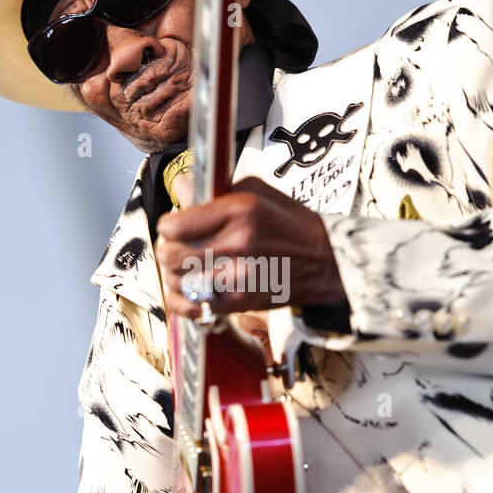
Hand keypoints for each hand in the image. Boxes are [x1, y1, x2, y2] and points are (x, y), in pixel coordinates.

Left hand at [155, 176, 346, 318]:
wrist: (325, 260)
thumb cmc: (290, 224)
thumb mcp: (257, 192)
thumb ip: (215, 190)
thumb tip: (180, 185)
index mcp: (240, 209)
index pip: (177, 224)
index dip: (168, 225)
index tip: (173, 226)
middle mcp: (238, 243)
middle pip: (173, 254)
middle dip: (168, 250)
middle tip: (175, 248)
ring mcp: (240, 276)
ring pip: (179, 282)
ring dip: (174, 276)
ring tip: (184, 268)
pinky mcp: (242, 302)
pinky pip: (195, 308)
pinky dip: (183, 302)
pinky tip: (186, 292)